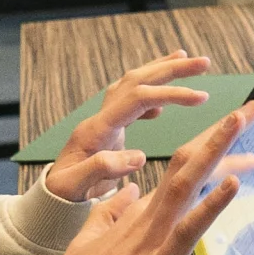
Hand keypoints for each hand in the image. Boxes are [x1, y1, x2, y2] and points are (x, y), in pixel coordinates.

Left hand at [49, 53, 215, 202]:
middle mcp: (100, 117)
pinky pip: (130, 97)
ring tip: (186, 60)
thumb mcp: (76, 186)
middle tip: (203, 63)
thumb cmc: (62, 193)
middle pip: (137, 80)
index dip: (169, 94)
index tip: (201, 97)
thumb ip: (103, 169)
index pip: (137, 98)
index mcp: (97, 129)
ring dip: (161, 70)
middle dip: (171, 69)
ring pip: (133, 83)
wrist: (50, 195)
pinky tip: (164, 101)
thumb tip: (139, 156)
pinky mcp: (108, 126)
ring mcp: (104, 119)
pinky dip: (150, 89)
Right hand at [55, 101, 253, 254]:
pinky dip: (212, 204)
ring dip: (217, 148)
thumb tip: (127, 192)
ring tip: (240, 120)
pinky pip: (190, 227)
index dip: (208, 146)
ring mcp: (156, 235)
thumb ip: (112, 211)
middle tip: (252, 108)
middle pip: (189, 163)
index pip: (181, 169)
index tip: (232, 126)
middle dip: (222, 134)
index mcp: (141, 211)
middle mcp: (152, 215)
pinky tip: (232, 182)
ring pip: (189, 182)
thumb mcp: (93, 237)